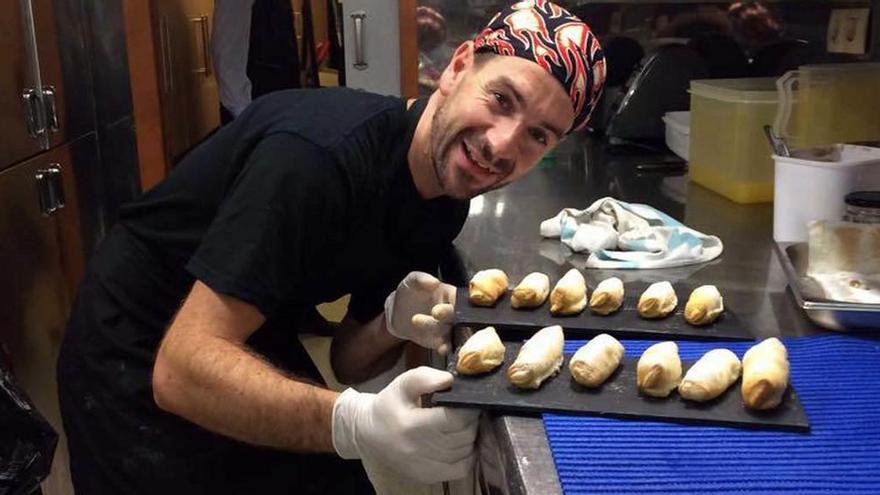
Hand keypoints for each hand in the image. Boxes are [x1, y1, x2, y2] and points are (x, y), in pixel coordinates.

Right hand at [331, 367, 478, 483]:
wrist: (370, 433)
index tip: (464, 399)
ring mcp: (425, 467)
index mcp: (412, 425)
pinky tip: (458, 442)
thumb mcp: (403, 384)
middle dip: (470, 420)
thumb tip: (450, 380)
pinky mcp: (430, 477)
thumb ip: (425, 378)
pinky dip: (466, 454)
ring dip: (469, 436)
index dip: (467, 407)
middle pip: (464, 435)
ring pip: (466, 450)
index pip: (455, 419)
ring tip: (458, 424)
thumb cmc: (390, 405)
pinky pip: (463, 468)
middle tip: (462, 410)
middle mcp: (419, 450)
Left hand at [384, 272, 455, 352]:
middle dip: (449, 315)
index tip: (454, 302)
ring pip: (452, 331)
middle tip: (436, 312)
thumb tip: (433, 282)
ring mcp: (448, 328)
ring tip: (430, 329)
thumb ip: (421, 279)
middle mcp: (453, 312)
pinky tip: (442, 348)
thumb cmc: (408, 293)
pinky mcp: (441, 341)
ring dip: (444, 332)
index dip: (460, 301)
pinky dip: (446, 348)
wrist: (397, 314)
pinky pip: (446, 345)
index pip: (462, 298)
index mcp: (451, 295)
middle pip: (460, 315)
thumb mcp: (411, 282)